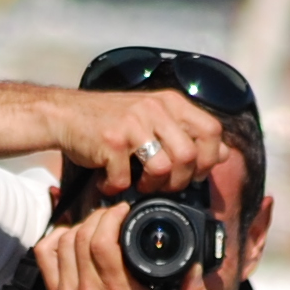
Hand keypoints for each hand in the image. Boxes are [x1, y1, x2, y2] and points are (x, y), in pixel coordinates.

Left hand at [35, 198, 209, 289]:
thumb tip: (196, 267)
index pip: (102, 241)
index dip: (111, 217)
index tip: (124, 211)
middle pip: (83, 236)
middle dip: (99, 216)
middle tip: (112, 215)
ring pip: (65, 241)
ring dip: (81, 225)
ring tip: (97, 225)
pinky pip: (45, 253)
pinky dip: (56, 237)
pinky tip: (71, 235)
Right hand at [51, 88, 224, 196]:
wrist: (64, 113)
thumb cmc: (111, 120)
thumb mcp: (155, 117)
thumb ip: (187, 133)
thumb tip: (225, 153)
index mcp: (171, 102)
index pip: (212, 131)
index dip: (209, 158)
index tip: (193, 172)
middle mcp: (155, 108)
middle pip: (190, 155)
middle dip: (180, 180)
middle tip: (163, 184)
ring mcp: (133, 123)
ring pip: (163, 167)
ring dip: (152, 186)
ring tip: (139, 184)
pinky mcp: (111, 141)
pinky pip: (126, 177)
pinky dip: (117, 187)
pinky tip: (110, 181)